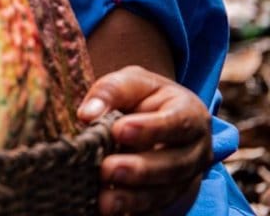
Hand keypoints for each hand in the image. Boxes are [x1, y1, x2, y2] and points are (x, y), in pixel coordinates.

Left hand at [77, 65, 211, 215]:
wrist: (155, 114)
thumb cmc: (142, 96)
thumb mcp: (130, 81)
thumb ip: (111, 92)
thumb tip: (87, 114)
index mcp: (190, 114)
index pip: (177, 123)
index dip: (150, 129)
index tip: (119, 130)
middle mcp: (195, 150)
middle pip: (174, 164)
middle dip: (141, 170)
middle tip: (108, 169)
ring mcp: (186, 177)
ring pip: (167, 192)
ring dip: (135, 199)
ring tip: (105, 201)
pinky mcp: (170, 195)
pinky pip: (156, 208)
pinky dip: (134, 211)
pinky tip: (111, 212)